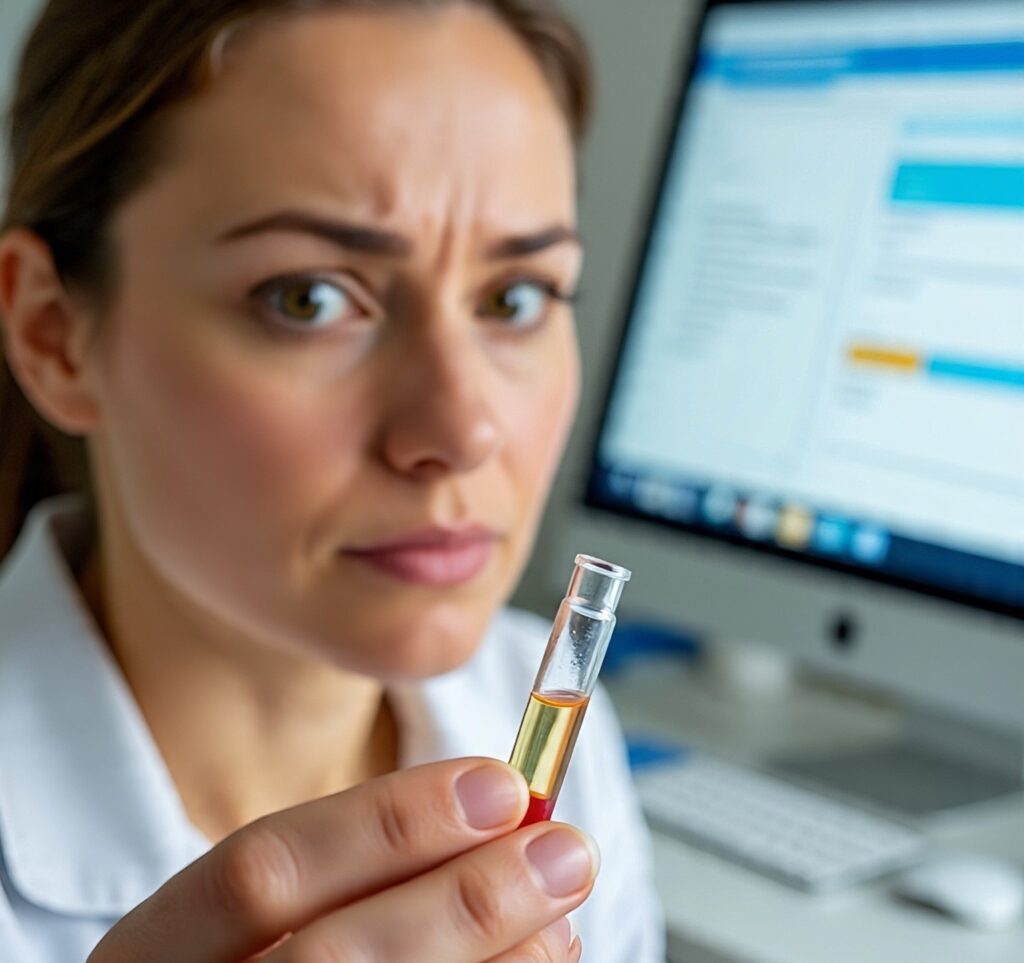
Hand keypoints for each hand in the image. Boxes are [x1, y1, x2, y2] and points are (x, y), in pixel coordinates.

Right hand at [87, 758, 592, 961]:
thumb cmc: (265, 958)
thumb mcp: (263, 913)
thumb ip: (355, 866)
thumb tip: (502, 813)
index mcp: (155, 954)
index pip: (257, 871)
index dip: (385, 821)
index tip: (498, 783)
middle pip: (331, 961)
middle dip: (461, 900)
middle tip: (563, 850)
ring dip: (497, 960)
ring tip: (561, 910)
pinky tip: (538, 962)